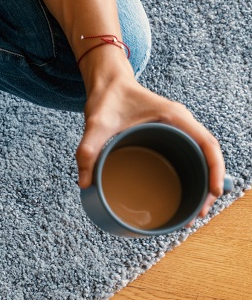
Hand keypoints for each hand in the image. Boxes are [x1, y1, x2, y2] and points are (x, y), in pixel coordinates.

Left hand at [76, 72, 224, 216]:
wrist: (107, 85)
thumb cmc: (107, 99)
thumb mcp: (95, 124)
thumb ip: (86, 150)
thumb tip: (84, 183)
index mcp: (174, 117)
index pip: (206, 143)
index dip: (215, 168)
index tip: (214, 191)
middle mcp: (181, 123)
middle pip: (207, 156)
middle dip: (209, 185)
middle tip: (197, 214)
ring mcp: (177, 130)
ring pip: (200, 158)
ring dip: (201, 184)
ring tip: (192, 213)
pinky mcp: (168, 136)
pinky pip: (187, 156)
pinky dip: (189, 176)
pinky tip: (182, 195)